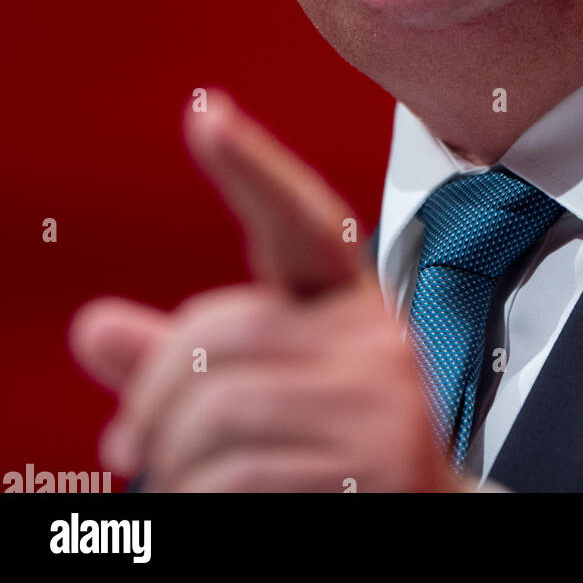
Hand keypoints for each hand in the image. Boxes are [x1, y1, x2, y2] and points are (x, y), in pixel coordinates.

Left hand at [68, 90, 462, 492]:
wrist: (425, 533)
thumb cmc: (335, 466)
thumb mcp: (256, 400)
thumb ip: (183, 363)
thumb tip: (96, 329)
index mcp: (346, 305)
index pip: (300, 222)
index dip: (252, 166)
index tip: (205, 110)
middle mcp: (377, 337)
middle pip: (225, 330)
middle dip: (155, 396)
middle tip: (131, 442)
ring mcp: (385, 399)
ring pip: (221, 407)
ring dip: (174, 464)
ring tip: (184, 485)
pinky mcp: (379, 463)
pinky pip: (240, 474)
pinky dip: (200, 502)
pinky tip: (219, 506)